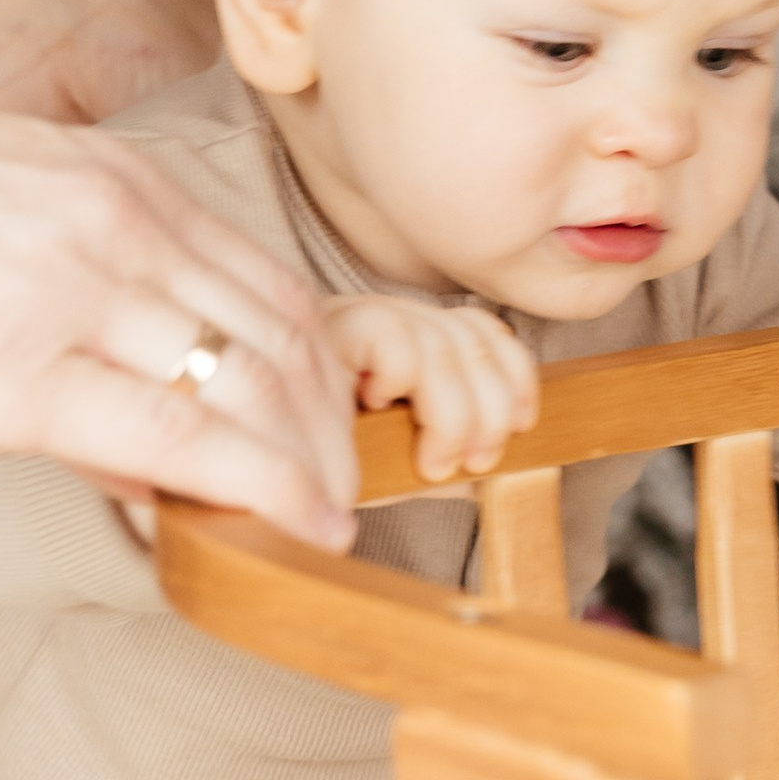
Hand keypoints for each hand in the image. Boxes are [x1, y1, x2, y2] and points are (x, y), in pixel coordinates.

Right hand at [0, 0, 358, 549]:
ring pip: (256, 391)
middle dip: (332, 430)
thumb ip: (72, 266)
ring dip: (311, 470)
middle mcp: (122, 228)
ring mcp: (76, 299)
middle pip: (287, 340)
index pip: (269, 285)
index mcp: (116, 182)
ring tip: (327, 530)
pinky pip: (182, 441)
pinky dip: (263, 491)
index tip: (326, 433)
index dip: (319, 372)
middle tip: (342, 500)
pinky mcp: (17, 377)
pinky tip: (294, 530)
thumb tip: (111, 374)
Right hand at [325, 293, 537, 483]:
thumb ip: (444, 449)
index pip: (485, 332)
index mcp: (416, 336)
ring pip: (442, 348)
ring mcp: (362, 315)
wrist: (256, 448)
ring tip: (433, 460)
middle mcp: (393, 316)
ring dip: (453, 416)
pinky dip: (400, 380)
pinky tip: (376, 407)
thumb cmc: (325, 456)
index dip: (515, 377)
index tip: (522, 426)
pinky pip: (394, 339)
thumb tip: (495, 465)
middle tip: (473, 460)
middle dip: (489, 411)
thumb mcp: (400, 452)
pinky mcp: (331, 323)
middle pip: (472, 343)